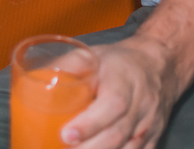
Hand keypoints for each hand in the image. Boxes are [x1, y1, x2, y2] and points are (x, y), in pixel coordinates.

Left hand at [61, 35, 181, 148]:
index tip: (66, 135)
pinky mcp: (152, 140)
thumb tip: (35, 80)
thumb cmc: (120, 63)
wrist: (158, 67)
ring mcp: (148, 127)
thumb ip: (66, 66)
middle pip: (117, 134)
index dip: (90, 123)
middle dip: (89, 148)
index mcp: (125, 82)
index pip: (112, 105)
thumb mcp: (93, 55)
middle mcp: (141, 106)